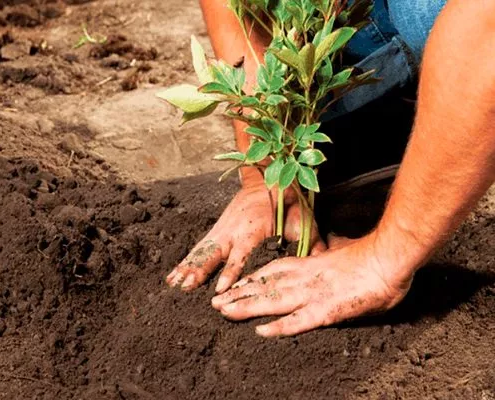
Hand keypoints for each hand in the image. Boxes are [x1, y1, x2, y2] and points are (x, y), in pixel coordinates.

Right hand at [166, 181, 325, 292]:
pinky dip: (185, 263)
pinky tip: (172, 278)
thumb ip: (311, 246)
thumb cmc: (289, 203)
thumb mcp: (304, 222)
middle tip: (188, 286)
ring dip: (189, 268)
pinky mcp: (216, 233)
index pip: (242, 254)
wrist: (269, 178)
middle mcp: (233, 231)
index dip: (232, 271)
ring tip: (176, 285)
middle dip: (201, 270)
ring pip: (203, 252)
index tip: (222, 288)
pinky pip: (198, 250)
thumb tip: (322, 266)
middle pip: (214, 253)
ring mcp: (222, 231)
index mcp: (253, 229)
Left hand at [211, 234, 414, 336]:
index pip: (275, 271)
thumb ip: (331, 256)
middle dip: (240, 295)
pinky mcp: (327, 309)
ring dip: (248, 307)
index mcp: (311, 264)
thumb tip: (329, 252)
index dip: (254, 279)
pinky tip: (261, 332)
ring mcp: (315, 293)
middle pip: (267, 286)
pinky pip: (299, 320)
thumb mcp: (345, 253)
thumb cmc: (372, 257)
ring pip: (274, 301)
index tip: (237, 284)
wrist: (389, 257)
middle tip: (217, 303)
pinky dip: (280, 326)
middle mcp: (307, 278)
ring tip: (225, 313)